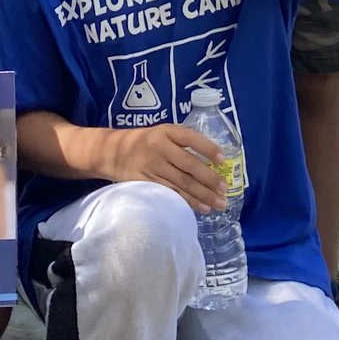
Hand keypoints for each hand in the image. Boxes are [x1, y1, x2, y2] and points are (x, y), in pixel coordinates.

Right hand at [103, 123, 227, 212]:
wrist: (113, 152)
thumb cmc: (147, 143)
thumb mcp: (163, 133)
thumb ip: (183, 143)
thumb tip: (214, 161)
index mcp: (166, 132)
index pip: (191, 138)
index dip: (208, 148)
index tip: (223, 160)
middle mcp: (159, 147)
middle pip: (188, 165)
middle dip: (209, 179)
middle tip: (225, 190)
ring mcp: (151, 167)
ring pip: (181, 183)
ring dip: (202, 195)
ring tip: (218, 203)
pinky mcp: (145, 183)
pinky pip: (170, 194)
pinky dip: (187, 202)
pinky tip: (201, 207)